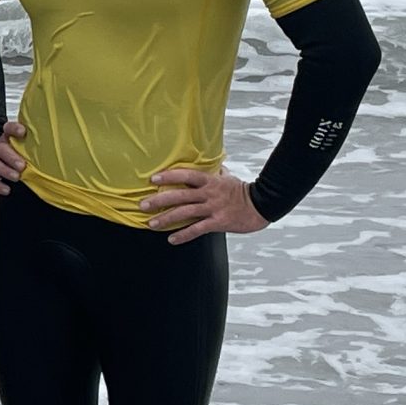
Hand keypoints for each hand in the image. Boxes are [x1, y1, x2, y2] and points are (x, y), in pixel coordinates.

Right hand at [0, 119, 25, 194]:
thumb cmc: (15, 151)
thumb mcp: (22, 144)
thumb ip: (32, 143)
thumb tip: (53, 146)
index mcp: (7, 137)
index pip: (9, 128)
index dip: (14, 129)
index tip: (22, 132)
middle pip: (1, 148)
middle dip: (11, 158)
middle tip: (22, 165)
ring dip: (5, 171)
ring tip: (16, 177)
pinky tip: (7, 189)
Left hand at [140, 168, 265, 244]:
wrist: (263, 204)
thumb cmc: (243, 191)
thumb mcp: (228, 177)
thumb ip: (217, 172)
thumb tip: (213, 165)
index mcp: (210, 181)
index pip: (186, 175)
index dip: (169, 176)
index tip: (153, 179)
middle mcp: (209, 193)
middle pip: (180, 195)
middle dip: (159, 200)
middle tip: (143, 204)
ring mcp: (213, 208)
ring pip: (185, 213)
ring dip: (166, 218)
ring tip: (151, 223)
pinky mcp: (218, 222)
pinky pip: (197, 229)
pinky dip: (183, 235)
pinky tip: (171, 239)